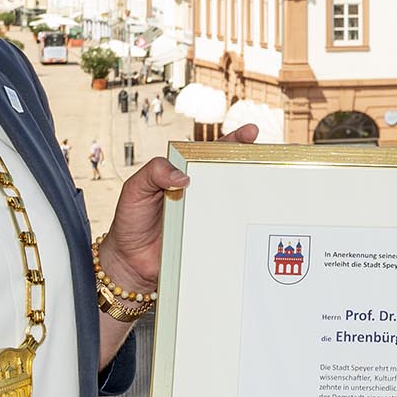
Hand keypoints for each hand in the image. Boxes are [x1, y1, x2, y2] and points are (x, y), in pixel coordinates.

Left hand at [98, 124, 256, 291]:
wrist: (129, 263)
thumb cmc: (131, 221)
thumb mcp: (135, 189)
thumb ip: (153, 173)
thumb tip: (183, 176)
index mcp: (184, 177)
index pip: (210, 154)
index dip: (233, 142)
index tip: (251, 133)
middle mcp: (200, 195)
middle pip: (231, 176)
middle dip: (253, 166)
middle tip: (268, 158)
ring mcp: (208, 219)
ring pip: (236, 205)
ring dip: (253, 199)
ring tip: (268, 190)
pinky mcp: (211, 241)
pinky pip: (230, 234)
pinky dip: (243, 231)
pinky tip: (255, 228)